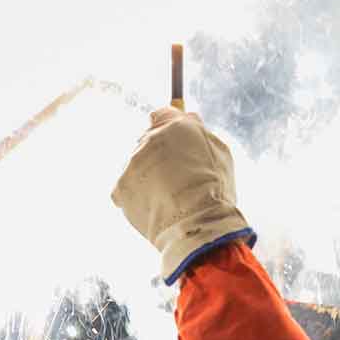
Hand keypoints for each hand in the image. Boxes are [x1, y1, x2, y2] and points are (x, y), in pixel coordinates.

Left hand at [111, 108, 253, 282]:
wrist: (197, 224)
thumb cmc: (215, 191)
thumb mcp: (219, 153)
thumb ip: (201, 133)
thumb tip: (189, 117)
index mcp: (176, 126)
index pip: (161, 114)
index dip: (167, 128)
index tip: (172, 142)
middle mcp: (150, 138)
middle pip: (147, 140)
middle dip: (158, 155)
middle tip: (175, 178)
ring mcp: (132, 162)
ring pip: (137, 166)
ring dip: (147, 177)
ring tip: (169, 198)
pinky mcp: (120, 187)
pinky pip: (126, 189)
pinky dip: (136, 198)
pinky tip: (155, 207)